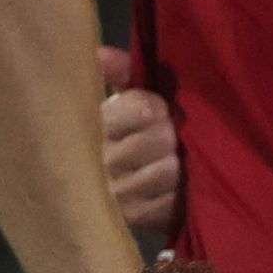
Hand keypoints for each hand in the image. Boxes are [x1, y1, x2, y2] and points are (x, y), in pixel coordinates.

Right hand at [99, 45, 182, 251]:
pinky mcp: (134, 219)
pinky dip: (178, 191)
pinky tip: (173, 188)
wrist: (117, 197)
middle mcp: (100, 160)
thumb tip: (101, 53)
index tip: (158, 111)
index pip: (142, 107)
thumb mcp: (120, 101)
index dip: (157, 107)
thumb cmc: (125, 136)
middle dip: (170, 135)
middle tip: (170, 139)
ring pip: (168, 168)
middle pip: (160, 137)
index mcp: (95, 124)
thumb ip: (120, 74)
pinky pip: (171, 199)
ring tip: (171, 162)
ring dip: (177, 164)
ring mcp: (116, 193)